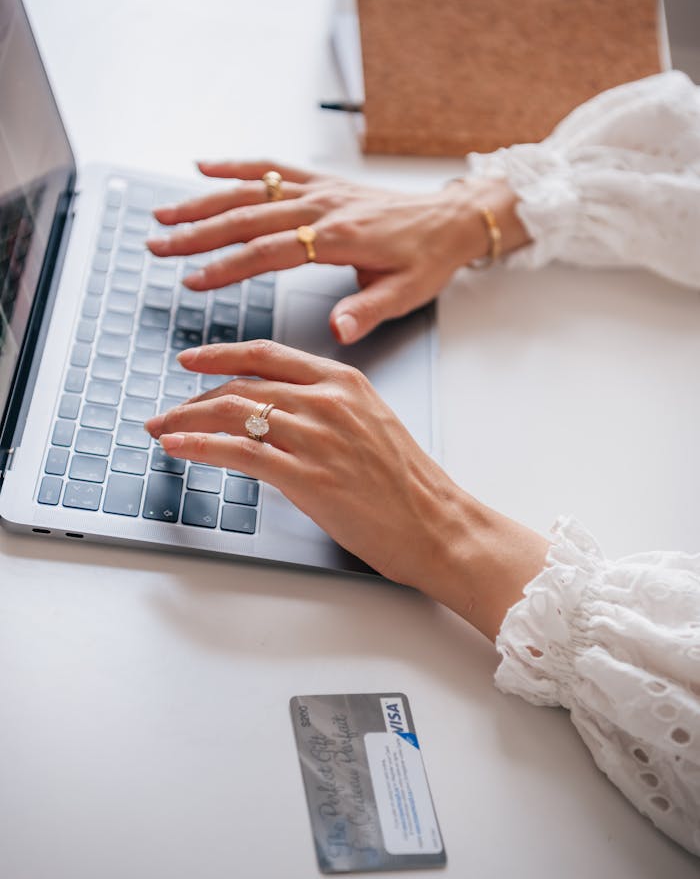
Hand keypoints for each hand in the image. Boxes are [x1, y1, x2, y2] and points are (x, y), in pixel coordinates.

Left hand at [144, 340, 546, 640]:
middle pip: (242, 386)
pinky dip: (201, 447)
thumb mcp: (370, 424)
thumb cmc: (408, 483)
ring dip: (187, 422)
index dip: (222, 355)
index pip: (268, 355)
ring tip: (164, 430)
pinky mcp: (308, 477)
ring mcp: (317, 438)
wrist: (438, 524)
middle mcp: (328, 401)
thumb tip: (277, 413)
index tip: (193, 360)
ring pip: (233, 415)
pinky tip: (180, 448)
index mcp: (344, 382)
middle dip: (194, 397)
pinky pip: (240, 453)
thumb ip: (327, 408)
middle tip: (169, 412)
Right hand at [148, 161, 527, 344]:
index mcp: (337, 239)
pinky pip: (272, 167)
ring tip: (164, 213)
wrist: (450, 219)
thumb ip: (367, 312)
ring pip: (251, 191)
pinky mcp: (321, 181)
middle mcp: (321, 207)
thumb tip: (338, 331)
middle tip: (157, 245)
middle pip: (247, 217)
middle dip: (197, 232)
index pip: (269, 252)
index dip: (227, 267)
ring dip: (204, 201)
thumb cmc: (426, 260)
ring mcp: (318, 189)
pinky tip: (203, 166)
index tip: (193, 281)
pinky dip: (236, 165)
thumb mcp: (405, 294)